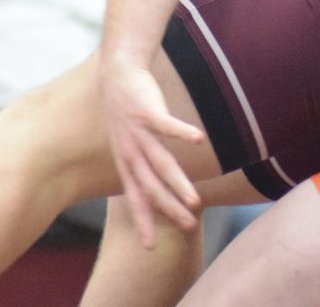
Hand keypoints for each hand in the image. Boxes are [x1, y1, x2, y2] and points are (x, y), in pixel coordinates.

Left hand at [100, 53, 203, 246]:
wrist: (118, 72)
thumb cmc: (129, 106)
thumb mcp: (130, 138)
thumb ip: (145, 157)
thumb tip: (158, 175)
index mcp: (126, 160)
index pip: (134, 196)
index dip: (142, 219)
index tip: (148, 247)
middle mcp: (130, 151)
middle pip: (151, 185)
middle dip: (168, 208)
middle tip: (187, 226)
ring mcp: (138, 132)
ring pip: (161, 163)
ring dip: (178, 183)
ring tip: (195, 200)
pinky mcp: (148, 111)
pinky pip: (168, 125)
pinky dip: (184, 133)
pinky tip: (201, 140)